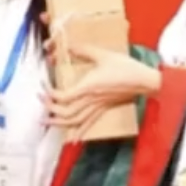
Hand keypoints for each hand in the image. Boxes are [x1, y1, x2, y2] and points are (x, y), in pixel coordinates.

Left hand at [45, 44, 159, 139]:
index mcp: (89, 87)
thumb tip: (67, 45)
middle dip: (51, 110)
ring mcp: (98, 107)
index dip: (50, 94)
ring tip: (47, 122)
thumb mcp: (103, 54)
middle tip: (41, 103)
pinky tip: (73, 140)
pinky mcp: (104, 109)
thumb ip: (83, 50)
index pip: (64, 97)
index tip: (43, 86)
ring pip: (75, 121)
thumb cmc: (126, 67)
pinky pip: (90, 123)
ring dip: (59, 123)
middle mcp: (91, 100)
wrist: (145, 81)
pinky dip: (80, 132)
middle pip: (66, 113)